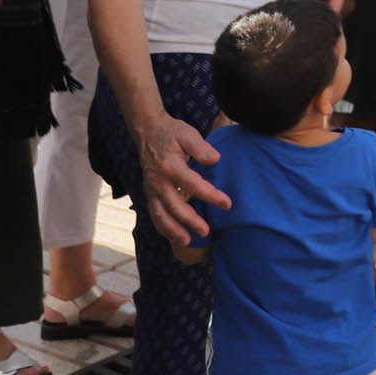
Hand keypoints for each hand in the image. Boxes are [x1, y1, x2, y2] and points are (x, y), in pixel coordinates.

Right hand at [134, 112, 227, 244]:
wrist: (148, 132)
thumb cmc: (172, 133)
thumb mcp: (188, 134)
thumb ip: (201, 147)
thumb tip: (215, 159)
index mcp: (170, 167)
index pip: (193, 185)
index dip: (210, 195)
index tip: (227, 204)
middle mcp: (158, 182)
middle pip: (175, 206)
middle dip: (191, 221)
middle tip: (206, 232)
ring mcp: (151, 189)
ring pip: (161, 215)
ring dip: (173, 230)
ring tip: (188, 242)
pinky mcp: (149, 193)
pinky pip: (154, 214)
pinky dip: (163, 227)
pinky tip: (174, 236)